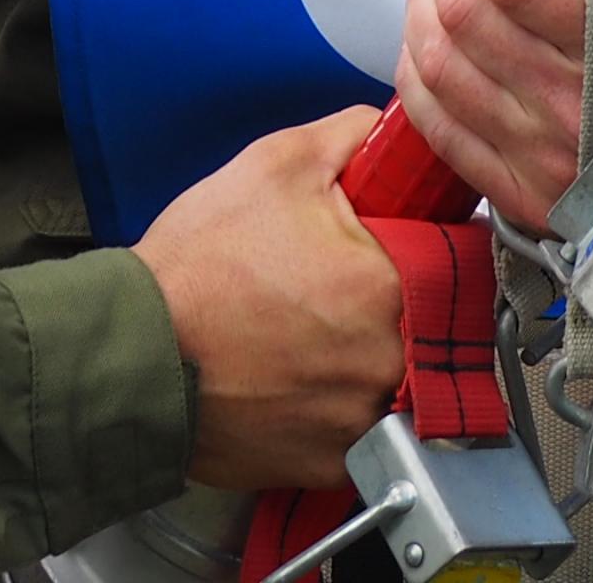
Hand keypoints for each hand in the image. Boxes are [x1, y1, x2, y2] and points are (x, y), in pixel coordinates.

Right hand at [131, 108, 401, 489]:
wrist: (135, 356)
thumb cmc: (195, 270)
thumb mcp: (273, 166)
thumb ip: (350, 137)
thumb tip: (389, 130)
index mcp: (392, 283)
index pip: (456, 257)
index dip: (424, 243)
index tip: (396, 244)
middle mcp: (391, 359)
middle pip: (431, 323)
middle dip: (394, 303)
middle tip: (334, 292)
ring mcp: (365, 418)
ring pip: (399, 380)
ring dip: (368, 358)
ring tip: (307, 337)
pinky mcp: (334, 462)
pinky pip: (363, 431)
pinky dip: (339, 409)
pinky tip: (296, 381)